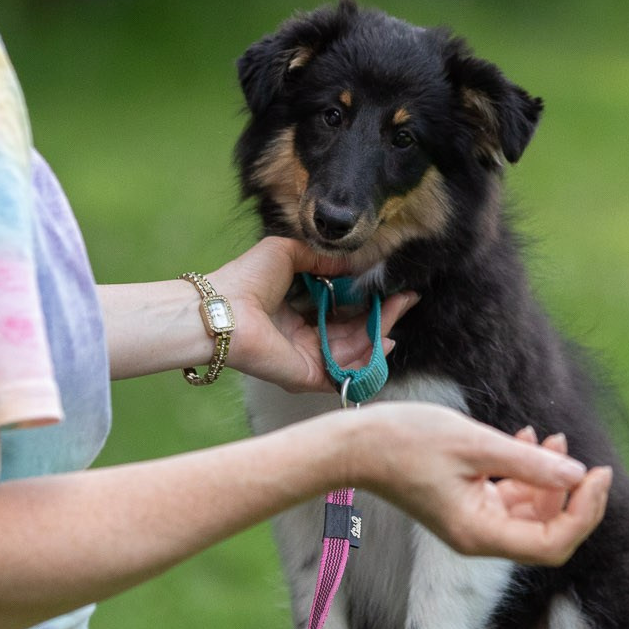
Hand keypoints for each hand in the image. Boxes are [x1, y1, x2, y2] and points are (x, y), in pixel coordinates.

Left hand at [212, 236, 417, 394]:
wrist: (223, 307)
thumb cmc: (245, 278)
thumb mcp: (288, 253)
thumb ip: (322, 258)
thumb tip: (354, 260)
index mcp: (297, 314)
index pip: (341, 313)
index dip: (367, 302)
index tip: (391, 287)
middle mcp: (304, 339)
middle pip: (353, 332)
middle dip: (382, 315)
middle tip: (406, 297)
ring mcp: (307, 359)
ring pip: (354, 351)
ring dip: (381, 331)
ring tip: (399, 308)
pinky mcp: (306, 376)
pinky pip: (345, 372)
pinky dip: (368, 359)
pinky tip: (386, 339)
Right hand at [348, 406, 612, 566]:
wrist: (356, 444)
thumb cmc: (407, 440)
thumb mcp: (476, 445)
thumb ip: (529, 463)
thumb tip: (579, 476)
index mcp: (479, 534)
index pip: (552, 543)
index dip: (584, 513)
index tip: (598, 473)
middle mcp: (479, 536)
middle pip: (546, 532)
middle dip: (572, 497)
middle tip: (590, 461)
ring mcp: (472, 520)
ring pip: (530, 512)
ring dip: (550, 479)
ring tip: (554, 437)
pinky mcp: (465, 502)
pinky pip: (509, 496)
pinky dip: (525, 471)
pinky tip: (528, 437)